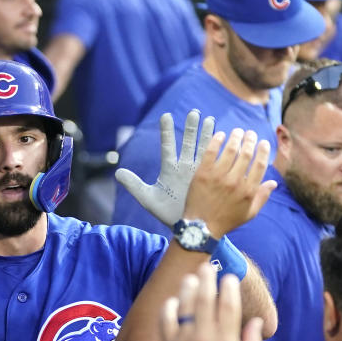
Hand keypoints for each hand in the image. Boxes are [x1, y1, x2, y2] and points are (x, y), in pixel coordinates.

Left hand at [115, 110, 214, 227]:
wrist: (184, 227)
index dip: (167, 131)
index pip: (168, 146)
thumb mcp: (148, 198)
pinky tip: (225, 138)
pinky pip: (215, 162)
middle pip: (188, 143)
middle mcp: (184, 168)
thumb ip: (134, 185)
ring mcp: (198, 172)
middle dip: (191, 128)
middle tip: (194, 113)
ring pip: (203, 149)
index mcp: (169, 169)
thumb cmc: (165, 213)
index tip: (166, 116)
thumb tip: (117, 172)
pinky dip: (219, 150)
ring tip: (210, 119)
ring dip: (207, 134)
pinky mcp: (209, 179)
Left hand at [162, 264, 262, 340]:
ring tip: (191, 277)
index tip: (229, 277)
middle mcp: (206, 338)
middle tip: (207, 266)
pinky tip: (174, 300)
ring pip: (186, 306)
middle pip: (206, 300)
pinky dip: (169, 308)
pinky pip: (167, 320)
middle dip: (207, 279)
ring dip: (188, 288)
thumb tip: (256, 320)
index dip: (229, 288)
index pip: (229, 306)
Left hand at [182, 127, 275, 237]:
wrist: (201, 228)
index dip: (263, 151)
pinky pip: (211, 152)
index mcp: (248, 190)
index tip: (263, 143)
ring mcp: (218, 176)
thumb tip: (273, 183)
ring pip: (230, 149)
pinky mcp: (203, 173)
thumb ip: (262, 197)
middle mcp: (235, 181)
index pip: (260, 164)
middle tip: (250, 134)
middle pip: (246, 153)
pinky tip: (221, 135)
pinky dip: (217, 140)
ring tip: (238, 131)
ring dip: (236, 137)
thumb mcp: (249, 213)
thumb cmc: (226, 221)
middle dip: (250, 140)